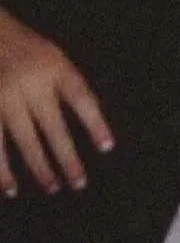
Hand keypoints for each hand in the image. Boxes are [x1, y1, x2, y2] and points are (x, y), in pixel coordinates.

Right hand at [0, 9, 113, 196]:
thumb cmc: (33, 53)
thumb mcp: (58, 59)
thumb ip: (71, 87)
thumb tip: (94, 123)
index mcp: (56, 69)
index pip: (81, 98)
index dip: (95, 123)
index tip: (106, 147)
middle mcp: (32, 85)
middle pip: (54, 128)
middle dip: (67, 158)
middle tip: (80, 182)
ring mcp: (7, 99)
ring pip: (25, 141)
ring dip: (40, 168)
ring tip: (54, 187)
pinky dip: (2, 170)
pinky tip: (11, 189)